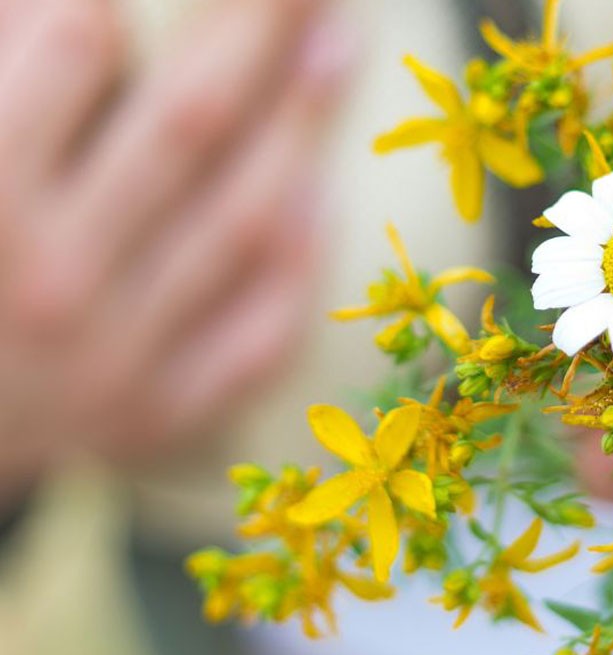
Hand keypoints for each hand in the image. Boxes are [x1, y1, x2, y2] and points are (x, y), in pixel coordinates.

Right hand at [0, 0, 353, 481]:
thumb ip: (10, 69)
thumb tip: (81, 0)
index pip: (76, 50)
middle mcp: (50, 281)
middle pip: (191, 119)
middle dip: (256, 27)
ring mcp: (115, 358)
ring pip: (244, 220)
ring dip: (302, 122)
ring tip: (338, 43)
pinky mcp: (163, 413)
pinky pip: (257, 332)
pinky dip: (295, 263)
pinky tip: (321, 191)